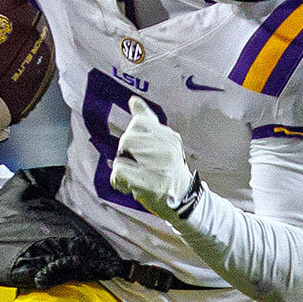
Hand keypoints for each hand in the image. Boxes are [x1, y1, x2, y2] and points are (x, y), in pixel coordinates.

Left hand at [109, 97, 195, 217]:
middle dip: (124, 153)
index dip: (132, 136)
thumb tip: (134, 100)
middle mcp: (167, 150)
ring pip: (121, 156)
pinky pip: (119, 173)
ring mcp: (159, 168)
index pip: (139, 122)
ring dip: (121, 168)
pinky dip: (118, 181)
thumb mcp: (165, 143)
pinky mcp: (148, 184)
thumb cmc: (169, 170)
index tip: (139, 149)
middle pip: (127, 138)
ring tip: (133, 176)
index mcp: (170, 137)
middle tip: (134, 164)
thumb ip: (148, 121)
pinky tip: (128, 186)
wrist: (184, 201)